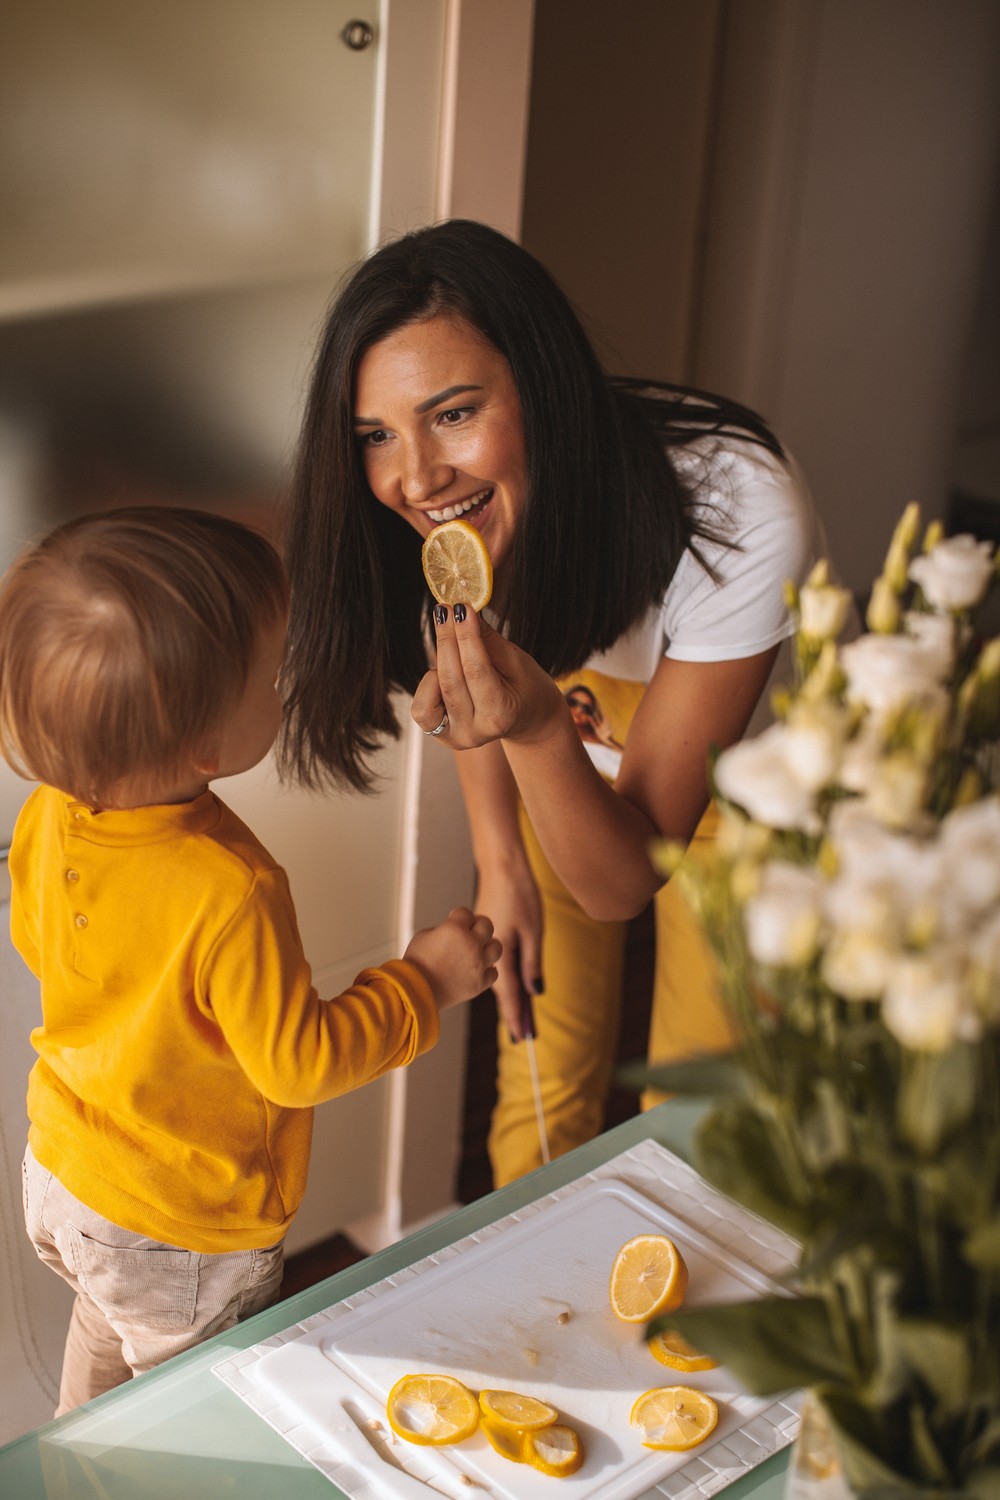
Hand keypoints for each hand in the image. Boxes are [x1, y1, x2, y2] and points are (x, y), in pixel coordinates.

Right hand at [404, 907, 501, 1011]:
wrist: (414, 993)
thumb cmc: (416, 964)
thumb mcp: (424, 936)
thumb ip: (444, 929)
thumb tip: (455, 930)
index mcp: (455, 928)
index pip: (466, 912)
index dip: (459, 915)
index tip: (454, 919)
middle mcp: (471, 944)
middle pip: (487, 925)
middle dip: (478, 925)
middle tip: (471, 930)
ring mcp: (478, 964)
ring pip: (497, 947)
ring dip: (488, 946)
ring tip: (479, 950)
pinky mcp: (480, 982)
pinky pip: (493, 972)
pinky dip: (486, 969)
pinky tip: (478, 969)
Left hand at [412, 605, 564, 749]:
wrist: (527, 719)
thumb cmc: (525, 688)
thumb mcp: (515, 661)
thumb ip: (486, 640)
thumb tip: (463, 611)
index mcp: (500, 715)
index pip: (476, 670)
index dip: (466, 636)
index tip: (461, 607)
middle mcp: (474, 731)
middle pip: (450, 679)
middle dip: (447, 639)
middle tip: (446, 609)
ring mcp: (454, 736)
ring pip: (432, 691)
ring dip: (439, 660)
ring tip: (453, 645)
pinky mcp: (439, 734)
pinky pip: (421, 707)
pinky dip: (428, 683)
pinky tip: (443, 670)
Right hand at [473, 857, 543, 1041]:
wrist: (502, 867)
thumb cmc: (520, 895)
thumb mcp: (533, 931)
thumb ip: (533, 963)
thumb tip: (535, 992)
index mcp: (500, 954)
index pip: (509, 995)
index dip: (516, 1018)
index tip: (522, 1039)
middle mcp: (489, 954)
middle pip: (503, 990)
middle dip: (513, 1012)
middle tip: (523, 1037)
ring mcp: (487, 946)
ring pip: (500, 978)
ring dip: (511, 997)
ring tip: (523, 1018)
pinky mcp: (489, 938)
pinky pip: (498, 965)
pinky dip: (507, 979)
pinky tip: (515, 988)